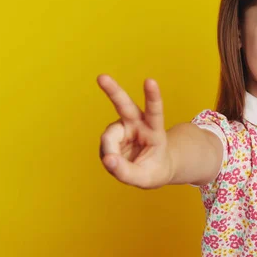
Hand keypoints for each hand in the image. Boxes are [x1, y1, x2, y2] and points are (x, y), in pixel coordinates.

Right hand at [97, 74, 171, 188]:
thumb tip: (107, 159)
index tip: (150, 81)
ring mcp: (124, 127)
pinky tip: (116, 160)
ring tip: (118, 163)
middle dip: (112, 90)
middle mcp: (138, 123)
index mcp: (155, 130)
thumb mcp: (146, 178)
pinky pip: (105, 146)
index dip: (152, 96)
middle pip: (124, 105)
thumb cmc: (155, 170)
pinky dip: (108, 156)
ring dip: (110, 150)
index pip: (155, 111)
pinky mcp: (113, 134)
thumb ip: (127, 172)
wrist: (155, 168)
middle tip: (102, 77)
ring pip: (109, 135)